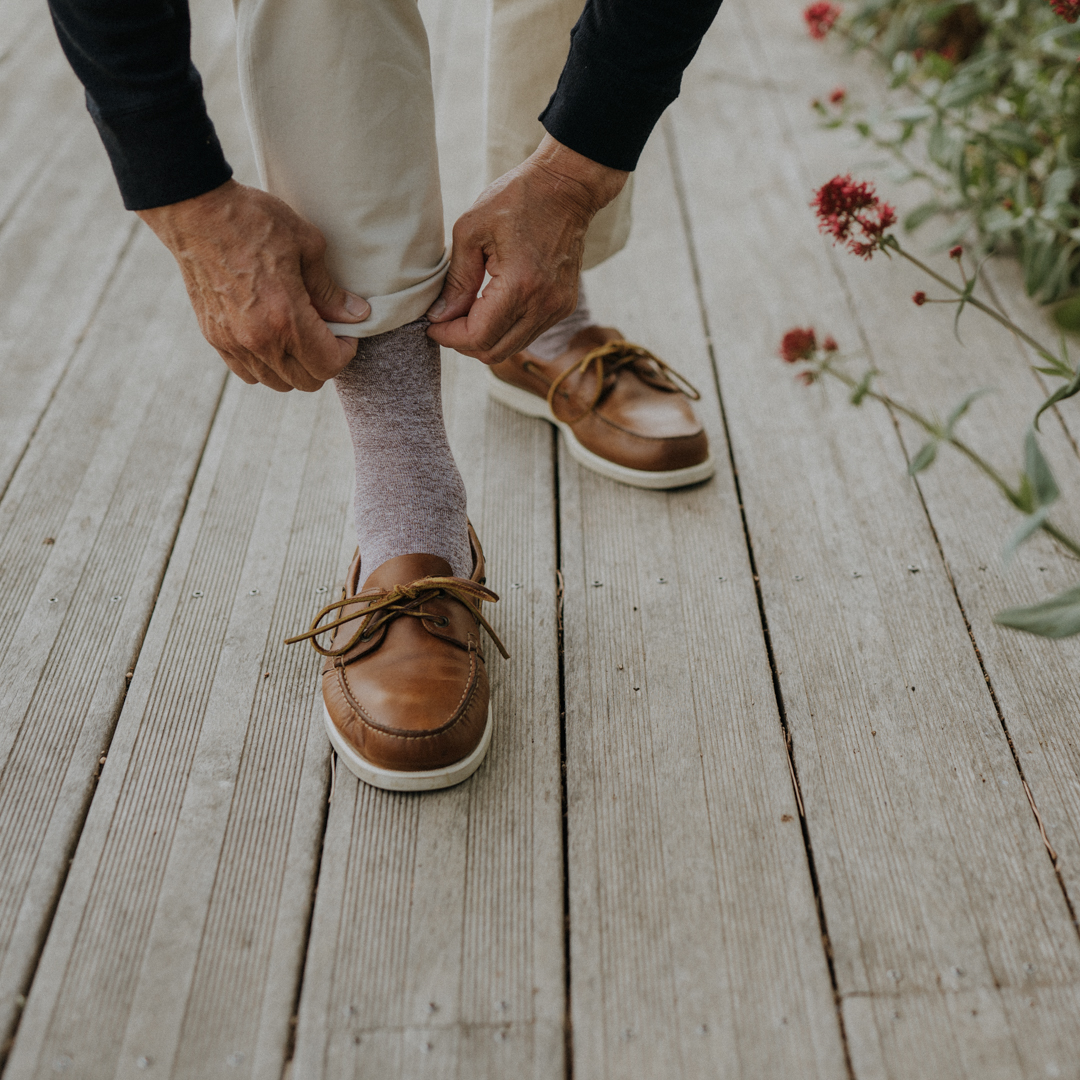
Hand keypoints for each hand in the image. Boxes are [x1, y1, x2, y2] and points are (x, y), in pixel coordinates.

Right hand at [138, 180, 369, 391]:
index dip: (345, 352)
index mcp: (286, 319)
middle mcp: (259, 340)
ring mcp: (233, 342)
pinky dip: (266, 365)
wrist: (194, 210)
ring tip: (298, 335)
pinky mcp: (214, 337)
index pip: (329, 366)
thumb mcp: (307, 245)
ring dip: (295, 366)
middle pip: (306, 382)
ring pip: (277, 382)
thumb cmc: (253, 221)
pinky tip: (271, 337)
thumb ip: (331, 290)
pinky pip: (247, 373)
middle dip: (324, 361)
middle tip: (326, 332)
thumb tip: (357, 314)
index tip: (345, 331)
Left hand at [426, 136, 627, 363]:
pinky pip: (526, 334)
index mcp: (520, 285)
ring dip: (483, 338)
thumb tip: (440, 316)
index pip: (478, 337)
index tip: (432, 323)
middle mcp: (543, 305)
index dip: (449, 336)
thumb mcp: (471, 230)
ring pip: (510, 348)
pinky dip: (503, 329)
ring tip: (465, 312)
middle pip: (493, 352)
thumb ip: (456, 279)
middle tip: (445, 320)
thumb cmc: (517, 199)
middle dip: (463, 342)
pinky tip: (489, 306)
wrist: (567, 187)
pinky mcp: (563, 306)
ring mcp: (557, 309)